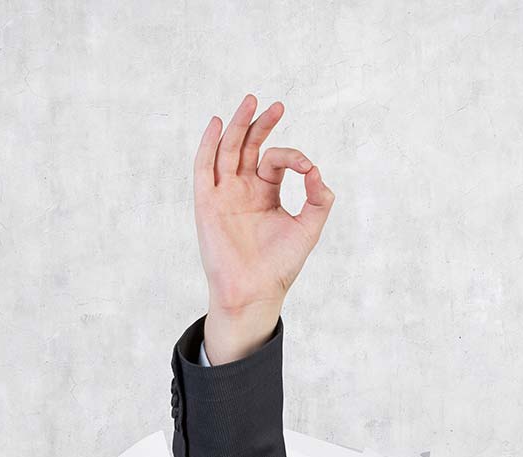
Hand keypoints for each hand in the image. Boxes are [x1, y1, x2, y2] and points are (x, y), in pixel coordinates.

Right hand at [193, 93, 334, 364]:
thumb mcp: (308, 227)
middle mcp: (242, 190)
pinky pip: (204, 168)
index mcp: (264, 194)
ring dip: (238, 126)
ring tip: (251, 101)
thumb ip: (318, 199)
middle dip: (261, 125)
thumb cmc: (280, 265)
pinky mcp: (207, 204)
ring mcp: (222, 195)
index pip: (274, 161)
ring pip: (227, 151)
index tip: (306, 169)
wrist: (255, 291)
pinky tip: (218, 123)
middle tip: (277, 106)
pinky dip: (209, 145)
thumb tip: (315, 171)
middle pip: (248, 147)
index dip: (292, 157)